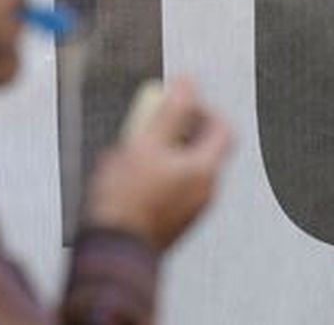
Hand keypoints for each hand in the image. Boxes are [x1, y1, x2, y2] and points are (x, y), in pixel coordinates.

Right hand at [84, 79, 232, 251]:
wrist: (111, 251)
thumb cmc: (126, 200)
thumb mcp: (146, 142)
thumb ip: (170, 110)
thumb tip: (188, 82)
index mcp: (206, 171)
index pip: (222, 127)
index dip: (201, 109)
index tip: (174, 104)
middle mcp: (205, 191)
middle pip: (200, 146)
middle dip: (171, 130)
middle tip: (144, 127)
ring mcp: (190, 209)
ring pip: (179, 167)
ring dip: (156, 152)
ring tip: (125, 154)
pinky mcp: (171, 222)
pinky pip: (167, 187)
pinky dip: (150, 175)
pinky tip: (121, 178)